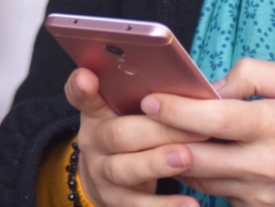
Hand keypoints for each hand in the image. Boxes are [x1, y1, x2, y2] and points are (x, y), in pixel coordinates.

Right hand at [64, 67, 205, 206]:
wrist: (108, 178)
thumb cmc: (133, 132)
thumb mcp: (128, 112)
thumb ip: (148, 98)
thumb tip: (194, 87)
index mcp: (96, 112)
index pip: (80, 95)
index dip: (81, 88)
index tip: (87, 79)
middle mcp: (93, 141)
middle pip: (118, 134)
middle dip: (158, 131)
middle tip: (194, 127)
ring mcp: (101, 173)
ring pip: (124, 169)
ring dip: (157, 164)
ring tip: (186, 159)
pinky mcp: (114, 201)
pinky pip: (138, 204)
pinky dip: (164, 206)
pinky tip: (189, 204)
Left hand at [142, 58, 274, 206]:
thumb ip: (252, 74)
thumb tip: (211, 87)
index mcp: (274, 126)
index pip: (217, 118)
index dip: (179, 110)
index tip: (150, 99)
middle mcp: (265, 164)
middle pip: (197, 155)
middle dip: (160, 138)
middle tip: (135, 120)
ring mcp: (260, 194)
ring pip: (197, 177)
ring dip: (171, 158)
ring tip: (152, 136)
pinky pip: (210, 195)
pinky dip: (192, 178)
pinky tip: (182, 158)